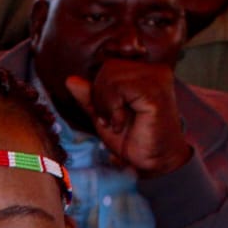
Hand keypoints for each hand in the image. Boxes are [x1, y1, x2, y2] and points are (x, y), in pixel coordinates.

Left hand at [65, 59, 192, 177]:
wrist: (155, 161)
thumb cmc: (134, 139)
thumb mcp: (105, 115)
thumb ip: (90, 97)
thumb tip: (70, 80)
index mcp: (144, 71)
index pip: (108, 66)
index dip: (99, 90)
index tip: (108, 114)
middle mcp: (154, 69)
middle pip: (108, 68)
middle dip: (100, 97)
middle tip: (110, 119)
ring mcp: (157, 78)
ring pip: (111, 75)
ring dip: (106, 104)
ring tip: (116, 122)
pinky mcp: (155, 92)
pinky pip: (120, 88)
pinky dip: (113, 109)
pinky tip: (121, 123)